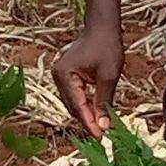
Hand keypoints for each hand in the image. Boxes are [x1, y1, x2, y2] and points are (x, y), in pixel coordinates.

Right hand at [52, 20, 122, 139]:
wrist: (102, 28)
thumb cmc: (106, 47)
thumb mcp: (109, 76)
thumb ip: (104, 102)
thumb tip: (103, 126)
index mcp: (64, 75)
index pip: (77, 106)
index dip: (89, 123)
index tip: (101, 137)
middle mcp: (57, 76)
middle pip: (72, 106)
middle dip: (87, 120)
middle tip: (104, 134)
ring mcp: (59, 76)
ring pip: (73, 102)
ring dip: (86, 113)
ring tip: (101, 125)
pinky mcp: (65, 75)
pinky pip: (74, 95)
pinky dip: (85, 103)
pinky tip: (96, 111)